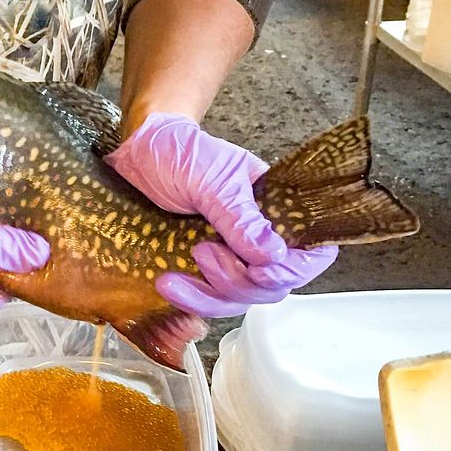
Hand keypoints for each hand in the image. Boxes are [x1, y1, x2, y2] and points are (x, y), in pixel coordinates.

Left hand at [104, 112, 336, 316]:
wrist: (139, 151)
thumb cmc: (181, 153)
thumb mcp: (213, 179)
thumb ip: (241, 217)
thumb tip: (274, 255)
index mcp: (275, 211)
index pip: (310, 252)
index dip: (293, 271)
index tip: (258, 270)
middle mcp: (257, 239)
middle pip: (271, 286)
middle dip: (237, 280)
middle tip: (202, 251)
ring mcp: (229, 257)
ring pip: (238, 299)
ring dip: (208, 296)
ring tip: (176, 272)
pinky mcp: (199, 270)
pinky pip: (207, 299)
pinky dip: (189, 299)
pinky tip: (167, 284)